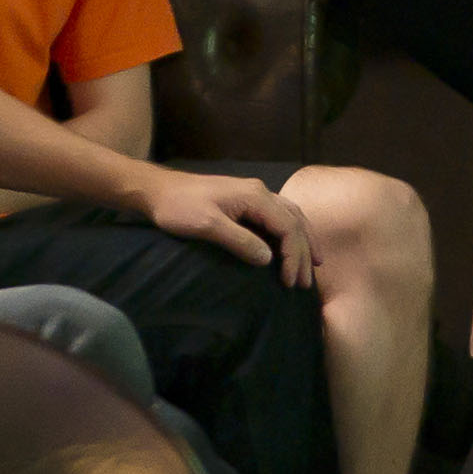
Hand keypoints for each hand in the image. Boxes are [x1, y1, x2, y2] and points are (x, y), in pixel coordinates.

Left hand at [143, 170, 314, 284]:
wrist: (159, 191)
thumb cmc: (179, 207)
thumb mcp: (208, 225)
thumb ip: (240, 241)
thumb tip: (268, 260)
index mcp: (255, 197)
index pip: (288, 227)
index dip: (293, 255)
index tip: (290, 280)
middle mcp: (261, 193)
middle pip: (294, 222)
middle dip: (303, 253)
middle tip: (304, 283)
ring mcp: (254, 195)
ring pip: (291, 216)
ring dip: (303, 240)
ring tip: (313, 263)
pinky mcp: (246, 201)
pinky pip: (280, 216)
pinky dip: (292, 231)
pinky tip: (293, 242)